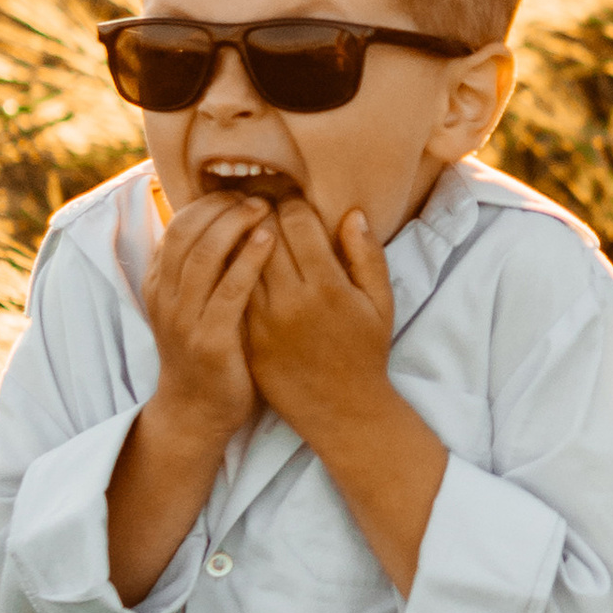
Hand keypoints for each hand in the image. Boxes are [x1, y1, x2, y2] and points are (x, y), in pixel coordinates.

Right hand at [146, 193, 275, 450]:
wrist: (199, 411)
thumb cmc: (209, 349)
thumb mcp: (194, 304)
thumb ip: (202, 266)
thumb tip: (224, 217)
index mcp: (159, 283)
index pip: (178, 225)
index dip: (210, 202)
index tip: (241, 191)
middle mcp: (165, 297)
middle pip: (188, 231)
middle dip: (224, 207)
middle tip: (258, 194)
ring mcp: (183, 319)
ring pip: (204, 254)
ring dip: (236, 224)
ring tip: (266, 208)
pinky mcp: (209, 341)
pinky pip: (229, 291)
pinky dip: (248, 260)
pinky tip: (269, 240)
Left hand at [243, 198, 398, 443]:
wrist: (342, 410)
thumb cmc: (365, 352)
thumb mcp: (380, 303)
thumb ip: (367, 256)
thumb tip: (352, 214)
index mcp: (328, 287)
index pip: (297, 222)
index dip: (294, 204)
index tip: (294, 202)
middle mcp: (292, 301)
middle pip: (263, 236)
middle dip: (263, 214)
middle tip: (263, 204)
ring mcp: (265, 322)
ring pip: (240, 262)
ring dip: (241, 240)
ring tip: (246, 228)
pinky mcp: (248, 339)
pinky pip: (232, 292)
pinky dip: (232, 272)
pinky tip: (237, 263)